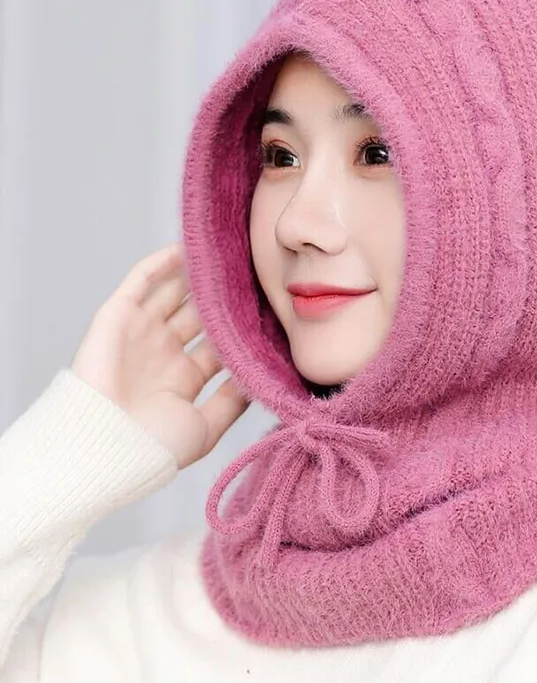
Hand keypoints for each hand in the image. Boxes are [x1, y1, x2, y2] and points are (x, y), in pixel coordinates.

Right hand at [70, 242, 249, 470]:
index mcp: (183, 378)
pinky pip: (141, 281)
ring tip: (228, 252)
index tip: (271, 307)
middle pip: (199, 313)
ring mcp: (140, 333)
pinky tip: (189, 248)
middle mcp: (162, 352)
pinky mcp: (118, 317)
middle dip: (225, 295)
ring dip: (198, 274)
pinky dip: (163, 263)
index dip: (242, 326)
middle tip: (255, 271)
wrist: (105, 449)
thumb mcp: (206, 428)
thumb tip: (261, 377)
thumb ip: (233, 401)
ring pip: (174, 292)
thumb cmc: (154, 448)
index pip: (218, 342)